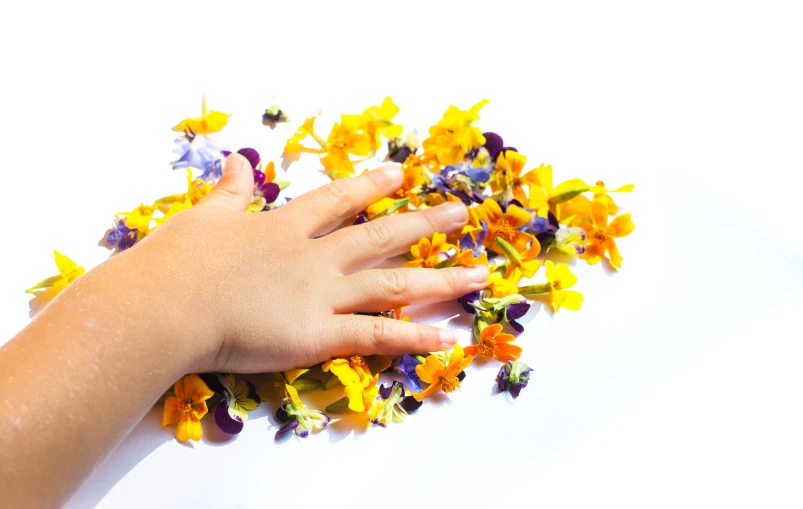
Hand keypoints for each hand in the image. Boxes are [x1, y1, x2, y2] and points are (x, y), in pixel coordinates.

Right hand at [131, 153, 487, 373]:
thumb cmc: (178, 261)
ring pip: (392, 284)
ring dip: (438, 279)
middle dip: (423, 222)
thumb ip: (230, 191)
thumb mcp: (204, 215)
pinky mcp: (318, 335)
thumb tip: (237, 161)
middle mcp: (313, 257)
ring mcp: (321, 295)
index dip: (371, 186)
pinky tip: (447, 339)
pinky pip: (375, 336)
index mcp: (284, 227)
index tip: (401, 174)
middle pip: (379, 236)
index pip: (338, 201)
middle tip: (461, 212)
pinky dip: (413, 339)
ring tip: (477, 275)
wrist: (167, 305)